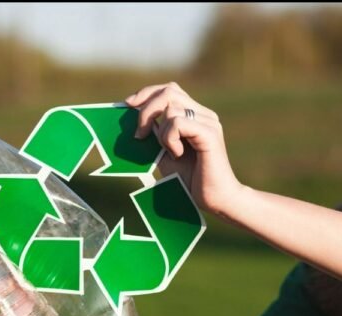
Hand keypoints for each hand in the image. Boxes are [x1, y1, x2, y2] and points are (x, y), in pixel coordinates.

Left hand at [125, 82, 244, 214]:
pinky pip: (179, 123)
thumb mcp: (164, 154)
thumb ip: (154, 136)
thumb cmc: (190, 179)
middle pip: (168, 91)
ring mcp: (209, 122)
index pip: (169, 90)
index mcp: (194, 116)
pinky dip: (170, 139)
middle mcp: (204, 114)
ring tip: (171, 152)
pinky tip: (177, 154)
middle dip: (146, 110)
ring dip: (161, 133)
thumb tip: (133, 121)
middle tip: (140, 135)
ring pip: (171, 109)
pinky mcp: (210, 133)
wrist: (214, 199)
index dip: (147, 93)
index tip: (127, 105)